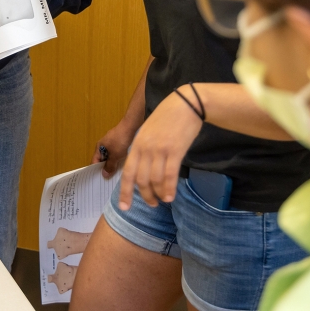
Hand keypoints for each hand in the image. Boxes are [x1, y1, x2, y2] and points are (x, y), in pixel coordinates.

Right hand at [92, 117, 135, 177]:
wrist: (132, 126)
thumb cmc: (121, 140)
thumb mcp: (115, 155)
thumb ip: (109, 165)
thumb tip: (104, 175)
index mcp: (99, 147)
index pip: (94, 161)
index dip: (96, 170)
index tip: (99, 180)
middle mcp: (104, 145)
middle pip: (103, 160)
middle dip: (106, 169)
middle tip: (109, 180)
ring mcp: (112, 144)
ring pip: (111, 157)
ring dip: (114, 165)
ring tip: (117, 175)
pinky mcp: (120, 143)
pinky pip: (118, 154)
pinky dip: (119, 160)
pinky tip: (125, 166)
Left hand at [117, 88, 203, 209]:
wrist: (185, 103)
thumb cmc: (167, 117)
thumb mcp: (149, 132)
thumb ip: (145, 149)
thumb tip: (144, 170)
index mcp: (137, 144)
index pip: (127, 173)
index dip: (125, 192)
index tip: (124, 207)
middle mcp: (146, 149)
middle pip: (141, 180)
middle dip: (146, 195)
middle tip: (152, 203)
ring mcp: (160, 150)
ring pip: (155, 180)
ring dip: (159, 194)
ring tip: (163, 200)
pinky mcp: (175, 151)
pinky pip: (170, 175)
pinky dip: (169, 189)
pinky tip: (171, 196)